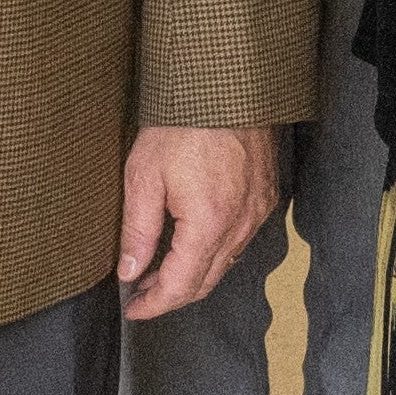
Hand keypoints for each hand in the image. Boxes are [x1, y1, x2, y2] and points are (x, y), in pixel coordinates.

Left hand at [117, 124, 279, 320]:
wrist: (225, 84)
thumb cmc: (181, 123)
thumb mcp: (144, 176)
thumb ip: (137, 231)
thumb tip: (130, 271)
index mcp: (209, 224)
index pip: (182, 286)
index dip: (155, 304)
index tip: (133, 310)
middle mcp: (240, 224)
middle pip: (206, 281)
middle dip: (172, 295)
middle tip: (142, 294)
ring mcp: (258, 212)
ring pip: (225, 263)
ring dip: (194, 275)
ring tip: (161, 272)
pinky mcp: (265, 197)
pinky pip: (240, 240)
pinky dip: (215, 253)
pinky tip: (192, 245)